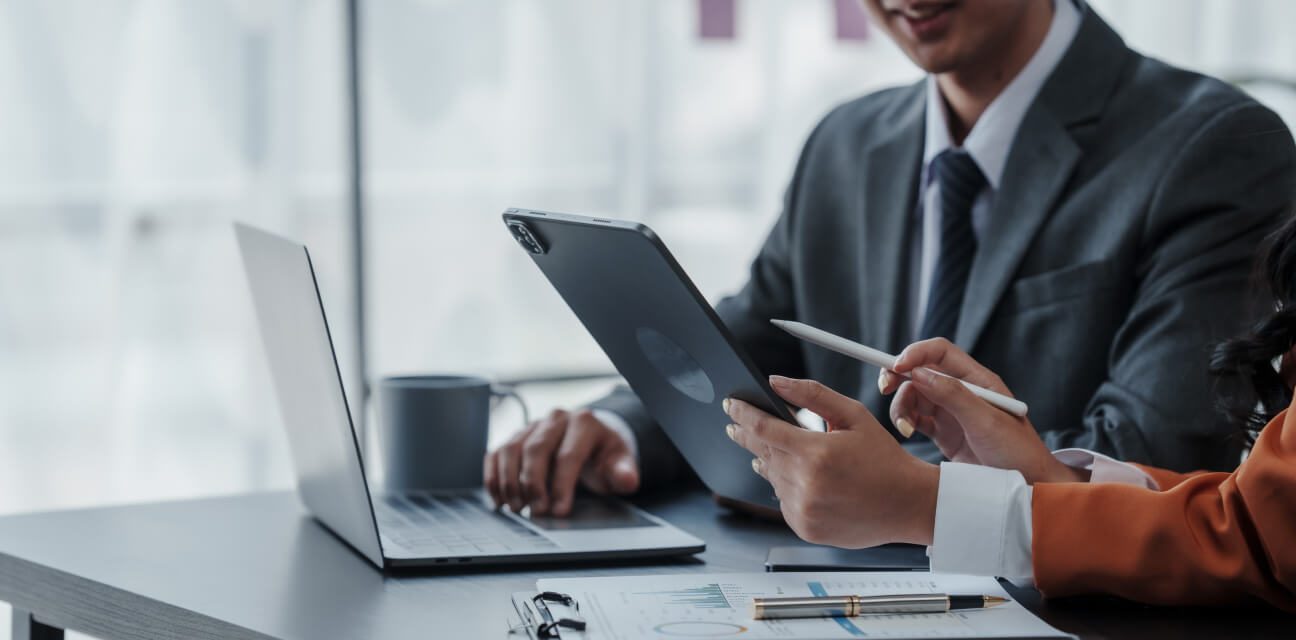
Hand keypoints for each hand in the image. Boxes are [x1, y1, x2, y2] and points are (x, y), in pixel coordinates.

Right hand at [483, 408, 639, 515]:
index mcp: (584, 422)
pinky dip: (494, 477)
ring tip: (516, 507)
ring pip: (511, 448)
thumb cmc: (605, 456)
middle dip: (533, 484)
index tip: (559, 510)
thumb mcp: (620, 463)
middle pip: (536, 449)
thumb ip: (624, 473)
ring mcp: (533, 425)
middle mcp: (556, 419)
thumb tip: (626, 480)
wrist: (593, 442)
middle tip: (536, 512)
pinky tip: (499, 498)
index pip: (568, 454)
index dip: (562, 485)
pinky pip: (497, 452)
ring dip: (509, 481)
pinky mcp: (516, 436)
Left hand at [725, 375, 938, 547]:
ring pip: (771, 477)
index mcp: (816, 453)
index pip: (763, 428)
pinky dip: (786, 486)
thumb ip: (812, 395)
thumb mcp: (853, 416)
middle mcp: (806, 484)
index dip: (742, 414)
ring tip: (780, 451)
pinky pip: (782, 501)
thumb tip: (776, 381)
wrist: (907, 504)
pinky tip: (803, 479)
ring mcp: (803, 510)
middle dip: (748, 435)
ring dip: (771, 461)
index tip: (730, 405)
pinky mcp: (804, 527)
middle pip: (762, 452)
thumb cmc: (883, 458)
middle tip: (735, 424)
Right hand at [879, 338, 1085, 483]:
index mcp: (977, 380)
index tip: (896, 366)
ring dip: (901, 406)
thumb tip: (919, 373)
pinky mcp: (942, 432)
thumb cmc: (1017, 452)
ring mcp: (951, 412)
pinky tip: (908, 433)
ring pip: (913, 396)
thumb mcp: (986, 422)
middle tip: (884, 389)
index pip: (940, 353)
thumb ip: (953, 395)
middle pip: (920, 372)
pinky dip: (905, 422)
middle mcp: (962, 391)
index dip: (916, 354)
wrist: (1028, 487)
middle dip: (899, 377)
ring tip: (905, 428)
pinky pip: (915, 418)